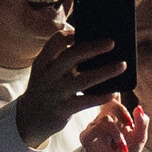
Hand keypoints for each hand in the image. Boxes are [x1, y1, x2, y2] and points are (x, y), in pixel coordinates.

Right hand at [17, 27, 121, 146]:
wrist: (29, 120)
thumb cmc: (47, 90)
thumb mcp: (47, 73)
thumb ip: (63, 61)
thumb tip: (95, 46)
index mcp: (42, 63)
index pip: (55, 41)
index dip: (71, 34)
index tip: (85, 31)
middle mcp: (48, 76)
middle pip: (71, 56)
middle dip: (93, 48)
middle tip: (112, 42)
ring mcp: (56, 93)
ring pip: (84, 80)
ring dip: (105, 71)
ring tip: (122, 65)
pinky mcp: (63, 110)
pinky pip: (86, 101)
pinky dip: (101, 96)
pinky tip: (113, 92)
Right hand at [80, 94, 147, 151]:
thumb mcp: (140, 140)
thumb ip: (142, 124)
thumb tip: (139, 107)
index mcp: (116, 116)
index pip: (113, 97)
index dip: (115, 90)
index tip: (119, 90)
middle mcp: (103, 119)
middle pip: (110, 103)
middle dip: (122, 113)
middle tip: (130, 125)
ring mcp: (93, 127)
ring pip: (105, 118)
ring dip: (117, 133)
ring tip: (121, 146)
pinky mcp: (86, 137)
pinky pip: (94, 129)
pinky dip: (107, 138)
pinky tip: (113, 147)